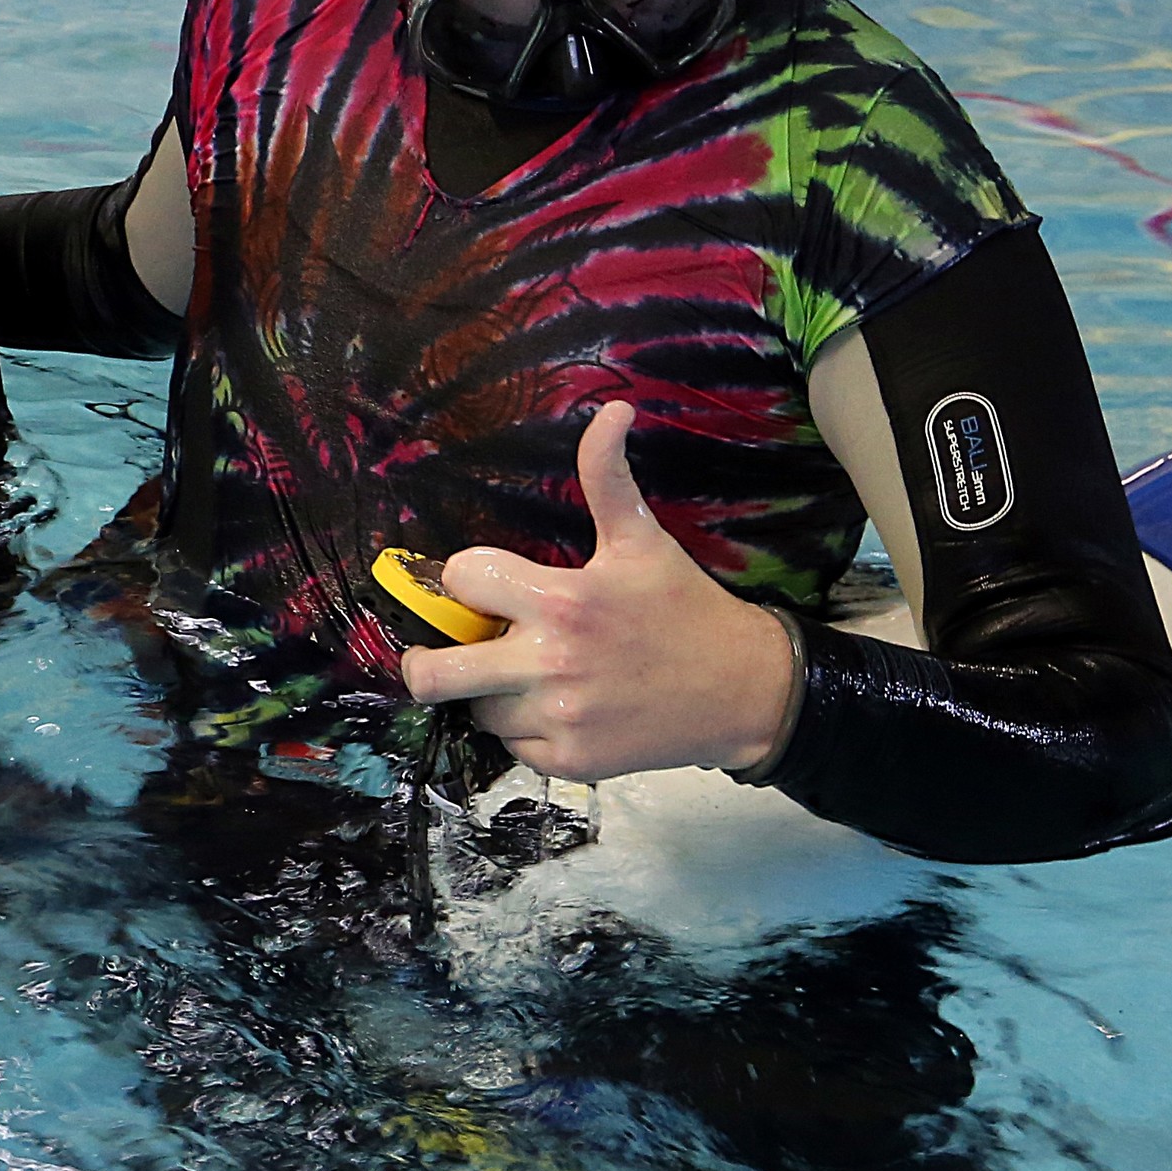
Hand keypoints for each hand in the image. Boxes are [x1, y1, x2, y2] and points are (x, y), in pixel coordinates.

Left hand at [396, 401, 801, 780]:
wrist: (745, 690)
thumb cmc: (685, 609)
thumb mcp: (643, 539)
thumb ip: (607, 476)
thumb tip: (613, 409)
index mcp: (561, 601)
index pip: (463, 581)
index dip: (465, 579)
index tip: (480, 585)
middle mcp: (551, 663)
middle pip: (433, 674)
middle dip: (426, 660)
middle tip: (443, 651)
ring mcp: (559, 718)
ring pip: (476, 711)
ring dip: (490, 694)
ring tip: (527, 675)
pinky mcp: (571, 761)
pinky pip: (513, 746)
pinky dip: (526, 730)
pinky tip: (560, 706)